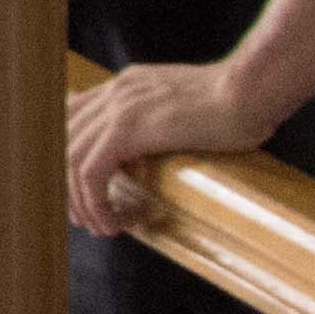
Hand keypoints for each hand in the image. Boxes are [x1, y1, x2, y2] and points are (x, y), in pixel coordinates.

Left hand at [68, 58, 257, 231]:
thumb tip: (167, 150)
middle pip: (61, 141)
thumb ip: (168, 121)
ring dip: (81, 202)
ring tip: (104, 227)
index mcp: (128, 85)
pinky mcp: (129, 127)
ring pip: (69, 161)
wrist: (253, 89)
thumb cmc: (239, 104)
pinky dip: (96, 202)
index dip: (68, 160)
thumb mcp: (191, 107)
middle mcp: (116, 91)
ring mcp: (119, 106)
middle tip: (88, 220)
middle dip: (67, 188)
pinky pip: (90, 172)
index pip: (72, 119)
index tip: (85, 194)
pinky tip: (116, 222)